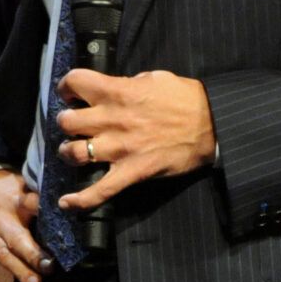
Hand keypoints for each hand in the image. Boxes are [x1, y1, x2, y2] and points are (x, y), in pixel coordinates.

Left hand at [54, 68, 215, 209]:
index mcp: (117, 91)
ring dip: (67, 152)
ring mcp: (120, 148)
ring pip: (73, 152)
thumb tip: (112, 88)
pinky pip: (101, 190)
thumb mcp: (153, 78)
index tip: (70, 94)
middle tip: (73, 124)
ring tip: (72, 151)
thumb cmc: (186, 99)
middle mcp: (112, 119)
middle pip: (66, 121)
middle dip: (65, 122)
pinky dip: (82, 200)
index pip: (74, 82)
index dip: (66, 87)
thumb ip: (127, 83)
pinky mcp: (132, 171)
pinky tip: (67, 203)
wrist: (215, 124)